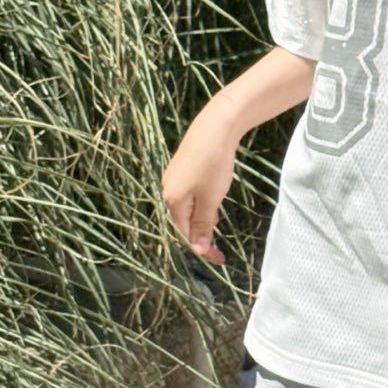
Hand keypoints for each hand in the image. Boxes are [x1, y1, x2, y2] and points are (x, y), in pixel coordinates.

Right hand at [160, 94, 240, 265]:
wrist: (215, 127)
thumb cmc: (214, 164)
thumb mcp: (211, 199)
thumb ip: (203, 224)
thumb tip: (198, 249)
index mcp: (173, 201)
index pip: (185, 234)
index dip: (202, 249)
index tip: (219, 259)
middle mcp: (168, 191)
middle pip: (183, 222)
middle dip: (200, 236)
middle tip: (220, 249)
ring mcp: (173, 179)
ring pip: (187, 209)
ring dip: (202, 220)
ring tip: (217, 224)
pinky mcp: (181, 169)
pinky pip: (189, 195)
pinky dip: (200, 205)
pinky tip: (212, 202)